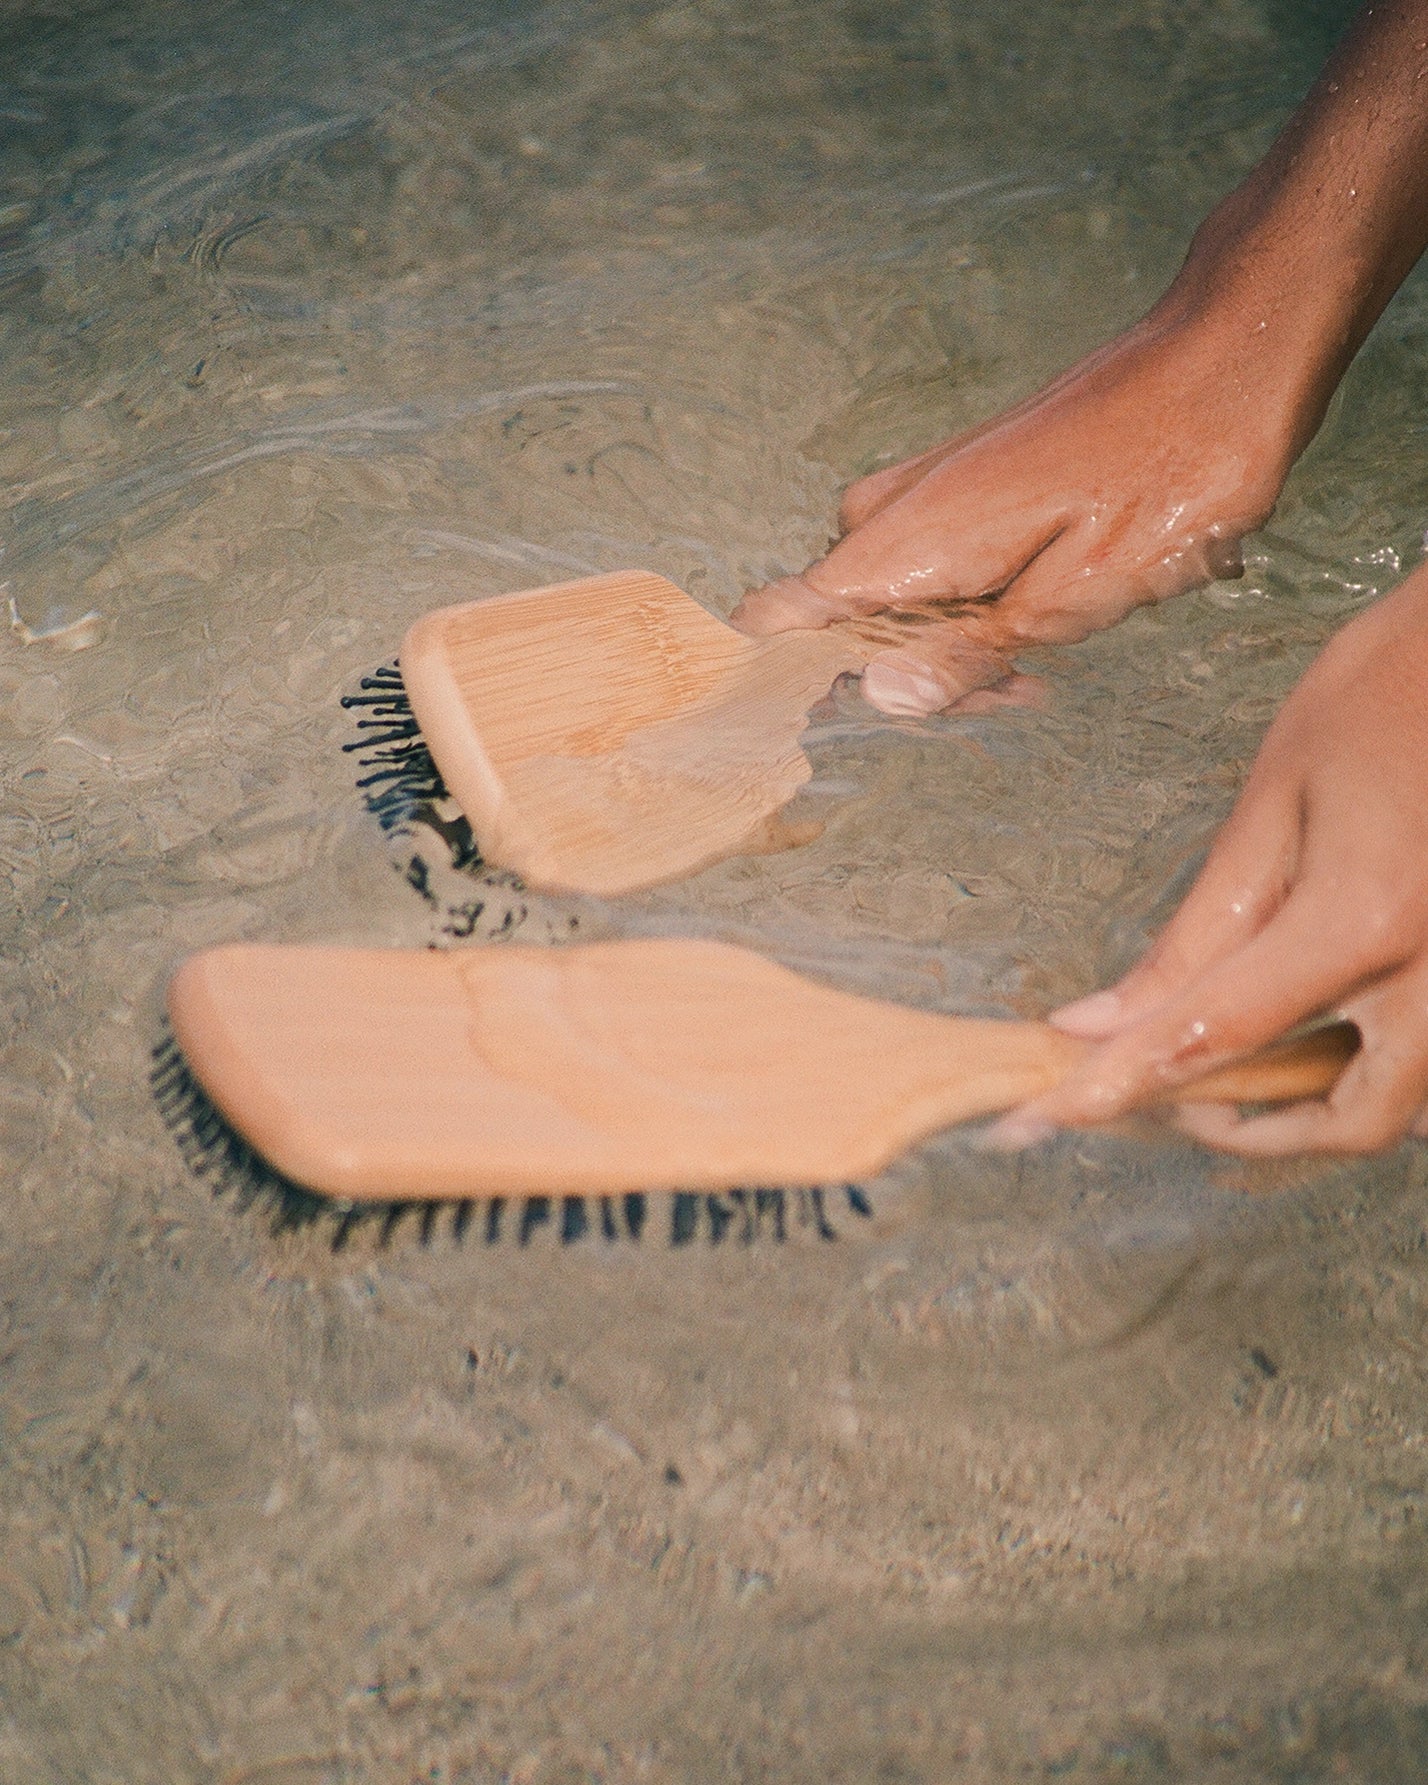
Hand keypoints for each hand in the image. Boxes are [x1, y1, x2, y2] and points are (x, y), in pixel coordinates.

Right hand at [733, 299, 1303, 716]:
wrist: (1218, 363)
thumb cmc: (1164, 478)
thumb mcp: (1073, 599)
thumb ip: (965, 655)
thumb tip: (879, 698)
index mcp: (901, 543)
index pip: (775, 622)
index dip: (790, 689)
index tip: (846, 728)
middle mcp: (886, 513)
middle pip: (839, 631)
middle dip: (909, 680)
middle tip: (1012, 690)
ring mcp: (914, 493)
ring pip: (889, 605)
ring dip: (950, 648)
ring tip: (1044, 658)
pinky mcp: (949, 485)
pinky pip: (925, 569)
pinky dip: (970, 606)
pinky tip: (1041, 616)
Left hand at [994, 564, 1427, 1154]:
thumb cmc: (1385, 691)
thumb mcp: (1273, 802)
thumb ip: (1196, 930)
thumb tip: (1105, 1016)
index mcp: (1365, 920)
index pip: (1219, 1034)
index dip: (1125, 1083)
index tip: (1051, 1117)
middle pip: (1354, 1118)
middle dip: (1260, 1134)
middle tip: (1180, 1103)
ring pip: (1410, 1103)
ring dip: (1325, 1109)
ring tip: (1243, 1067)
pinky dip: (1376, 1067)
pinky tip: (1325, 1030)